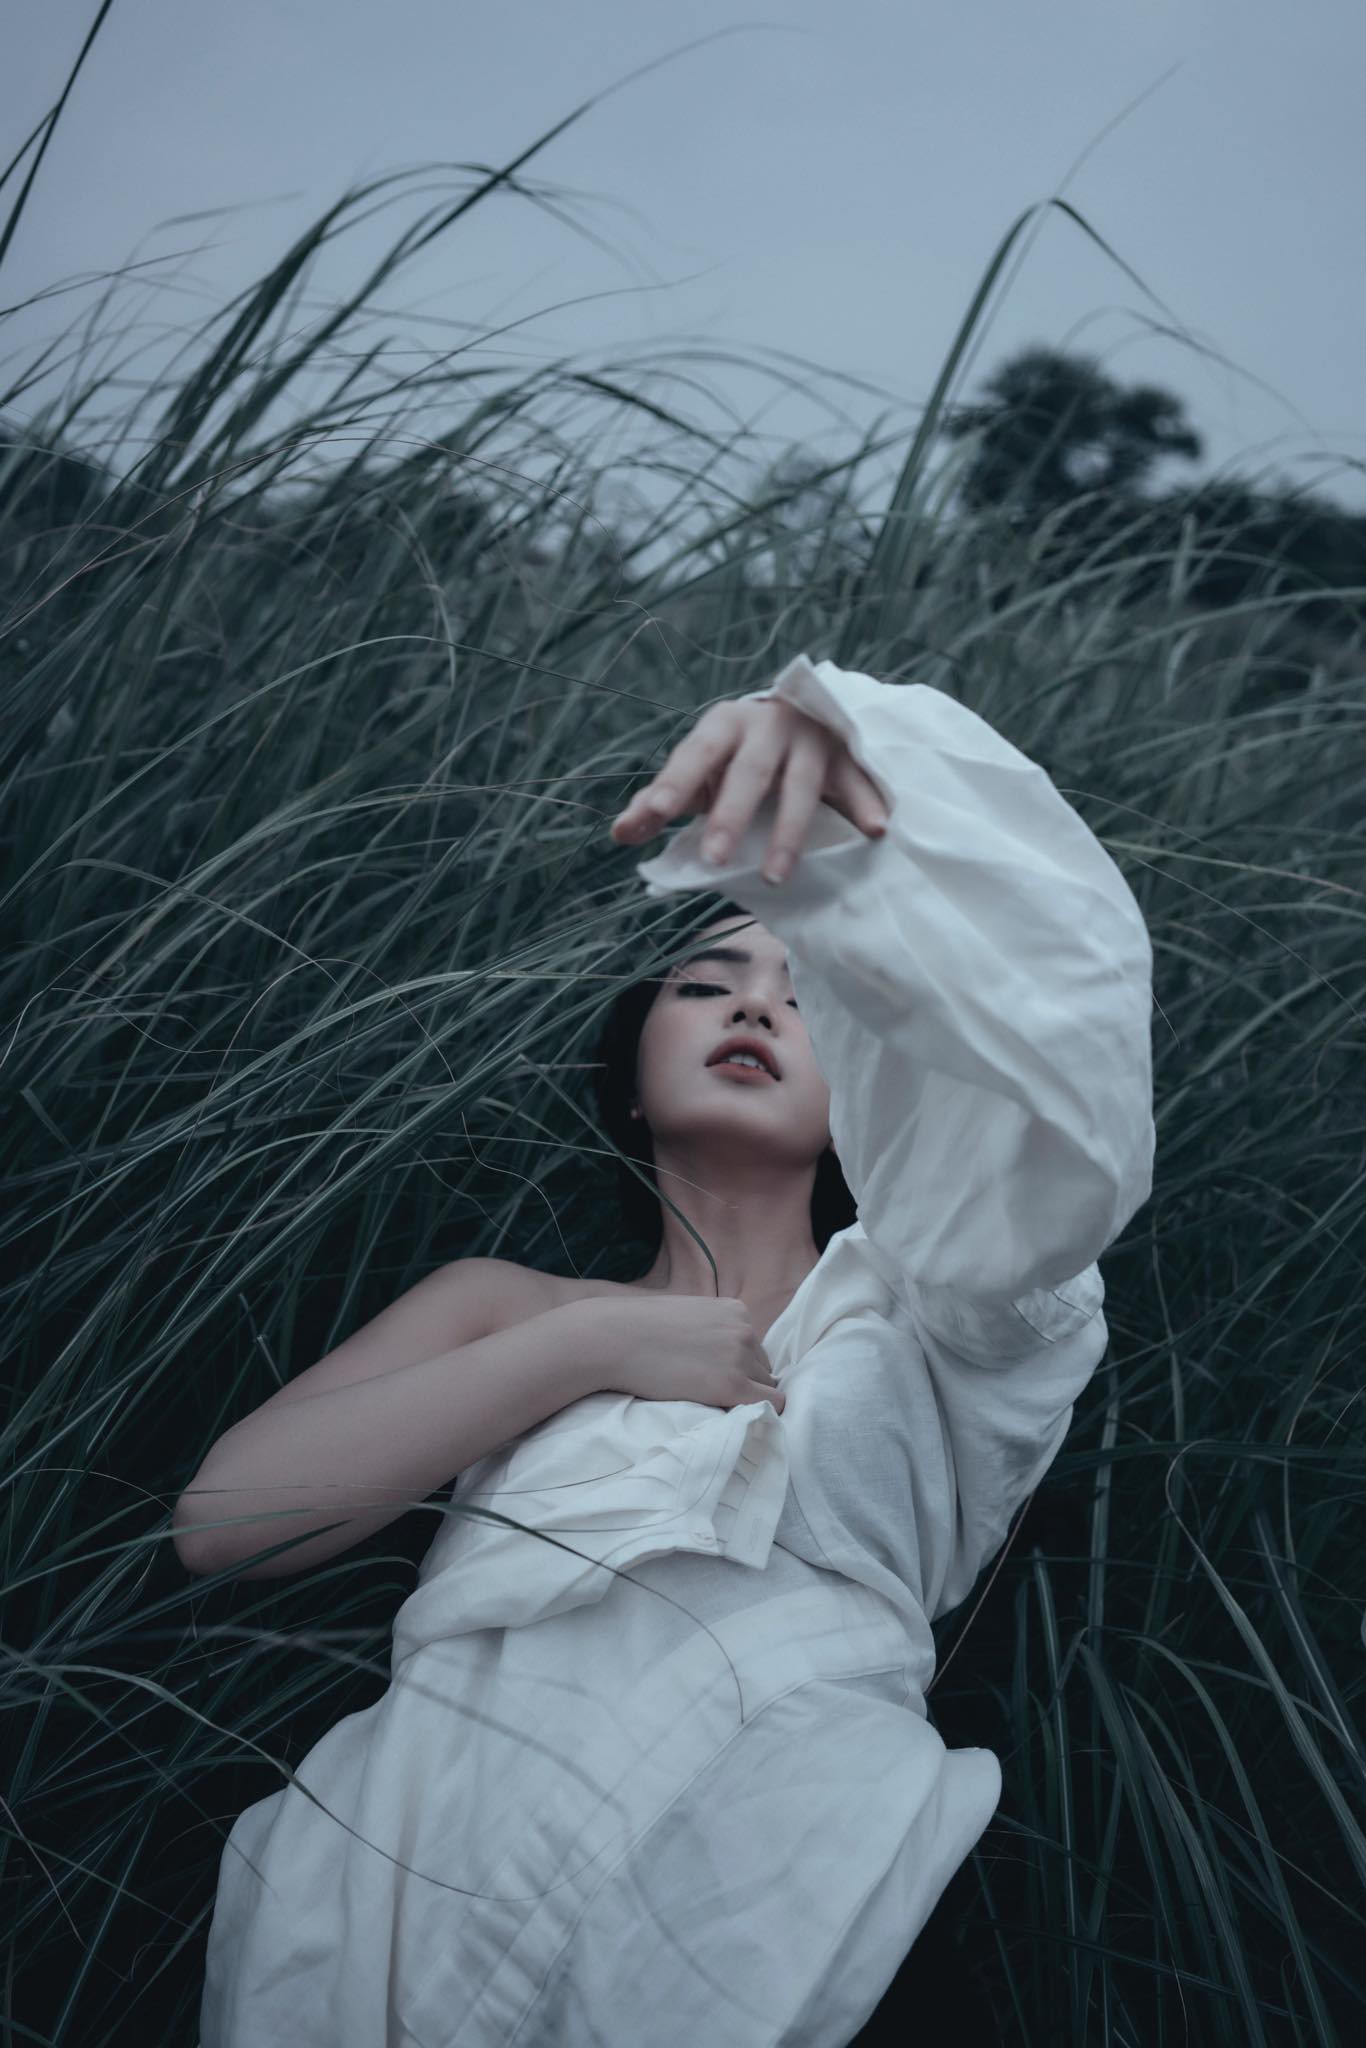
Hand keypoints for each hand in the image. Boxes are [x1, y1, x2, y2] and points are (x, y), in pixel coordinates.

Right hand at [562, 1293, 785, 1412]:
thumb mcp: (686, 1315)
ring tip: (711, 1403)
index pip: (755, 1345)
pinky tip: (736, 1417)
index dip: (737, 1364)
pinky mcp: (733, 1385)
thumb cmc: (638, 1328)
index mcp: (736, 1309)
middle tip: (708, 1392)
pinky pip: (772, 1405)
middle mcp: (746, 1330)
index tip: (713, 1375)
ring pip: (766, 1387)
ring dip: (745, 1397)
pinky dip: (762, 1414)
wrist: (613, 1339)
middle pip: (763, 1366)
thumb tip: (718, 1355)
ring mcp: (741, 1357)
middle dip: (744, 1381)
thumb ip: (711, 1329)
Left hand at [608, 693, 889, 884]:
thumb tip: (620, 834)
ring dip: (789, 832)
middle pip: (750, 772)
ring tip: (774, 878)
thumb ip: (661, 800)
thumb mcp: (700, 767)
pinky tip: (874, 830)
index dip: (674, 783)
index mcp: (723, 725)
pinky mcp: (847, 753)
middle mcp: (768, 725)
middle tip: (713, 859)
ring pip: (802, 786)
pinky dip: (866, 804)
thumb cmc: (738, 752)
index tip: (654, 815)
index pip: (695, 753)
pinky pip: (858, 781)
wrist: (802, 709)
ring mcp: (811, 738)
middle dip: (731, 816)